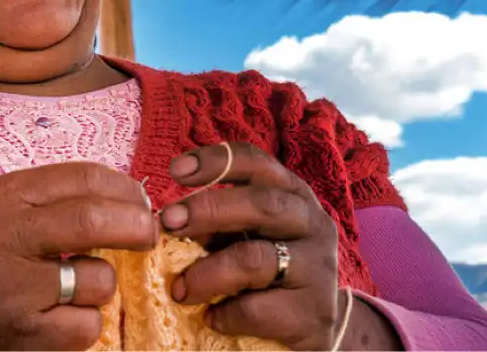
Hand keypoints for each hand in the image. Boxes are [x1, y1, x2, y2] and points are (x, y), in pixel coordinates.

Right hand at [0, 162, 157, 350]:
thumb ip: (46, 199)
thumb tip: (125, 194)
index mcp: (3, 197)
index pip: (82, 177)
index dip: (126, 189)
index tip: (142, 202)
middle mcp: (5, 235)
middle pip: (95, 219)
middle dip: (137, 227)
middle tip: (150, 236)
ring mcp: (12, 287)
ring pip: (98, 279)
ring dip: (102, 286)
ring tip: (76, 289)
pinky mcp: (21, 333)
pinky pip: (87, 326)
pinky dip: (85, 326)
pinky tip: (58, 320)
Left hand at [157, 142, 343, 350]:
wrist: (316, 325)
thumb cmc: (270, 271)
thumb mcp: (247, 236)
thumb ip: (218, 223)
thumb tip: (171, 220)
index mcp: (292, 194)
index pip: (257, 163)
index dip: (215, 161)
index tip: (175, 170)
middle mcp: (312, 223)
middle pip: (261, 204)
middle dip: (207, 210)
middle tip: (168, 223)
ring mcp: (318, 268)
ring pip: (256, 259)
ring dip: (207, 273)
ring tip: (180, 290)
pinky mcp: (314, 313)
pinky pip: (259, 309)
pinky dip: (227, 314)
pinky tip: (213, 318)